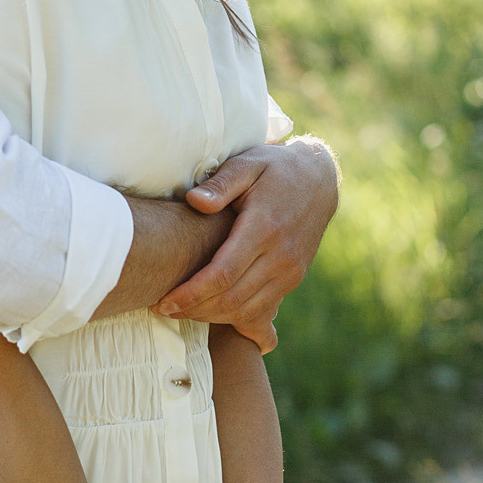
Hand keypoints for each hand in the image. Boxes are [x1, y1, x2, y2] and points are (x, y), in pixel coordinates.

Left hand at [154, 138, 338, 349]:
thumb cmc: (274, 168)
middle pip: (231, 298)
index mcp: (264, 228)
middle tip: (164, 310)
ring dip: (212, 318)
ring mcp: (291, 271)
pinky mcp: (294, 278)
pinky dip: (234, 317)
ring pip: (247, 310)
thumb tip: (194, 201)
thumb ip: (221, 183)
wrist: (319, 179)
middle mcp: (281, 256)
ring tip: (182, 312)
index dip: (191, 293)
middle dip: (195, 310)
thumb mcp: (247, 164)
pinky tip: (211, 314)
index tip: (164, 302)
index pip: (223, 274)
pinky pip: (262, 309)